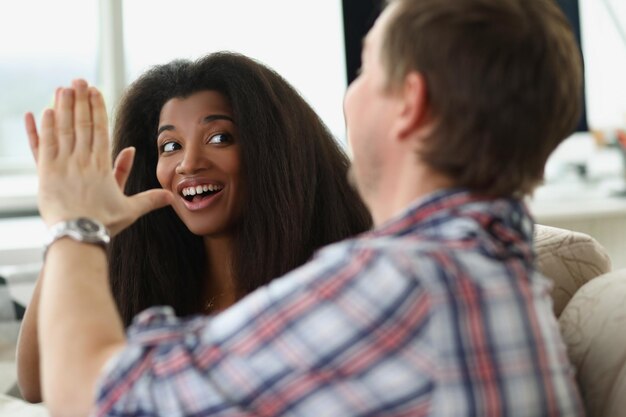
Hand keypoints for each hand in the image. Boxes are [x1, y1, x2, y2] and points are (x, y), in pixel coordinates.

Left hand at [26, 79, 171, 234]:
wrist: (77, 235)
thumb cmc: (104, 224)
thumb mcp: (130, 211)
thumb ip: (150, 199)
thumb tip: (172, 196)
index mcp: (102, 166)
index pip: (100, 129)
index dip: (97, 108)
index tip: (95, 90)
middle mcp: (82, 161)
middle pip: (81, 124)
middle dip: (79, 100)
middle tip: (77, 80)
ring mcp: (63, 165)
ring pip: (62, 130)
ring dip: (61, 107)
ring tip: (61, 88)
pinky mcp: (45, 173)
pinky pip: (43, 146)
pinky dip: (41, 129)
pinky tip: (41, 113)